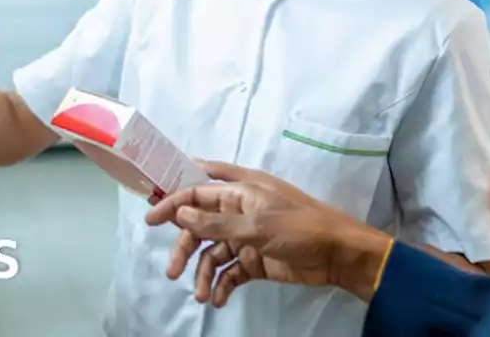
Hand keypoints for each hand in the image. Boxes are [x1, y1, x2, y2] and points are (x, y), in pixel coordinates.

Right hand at [145, 161, 389, 306]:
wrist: (339, 255)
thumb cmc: (301, 228)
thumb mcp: (258, 225)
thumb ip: (218, 222)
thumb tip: (181, 212)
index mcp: (241, 191)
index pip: (198, 191)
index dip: (174, 203)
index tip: (151, 221)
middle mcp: (240, 211)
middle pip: (200, 226)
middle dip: (185, 248)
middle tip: (173, 272)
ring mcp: (247, 237)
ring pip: (212, 253)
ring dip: (203, 273)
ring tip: (201, 295)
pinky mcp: (255, 261)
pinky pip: (229, 272)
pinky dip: (220, 285)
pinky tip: (217, 299)